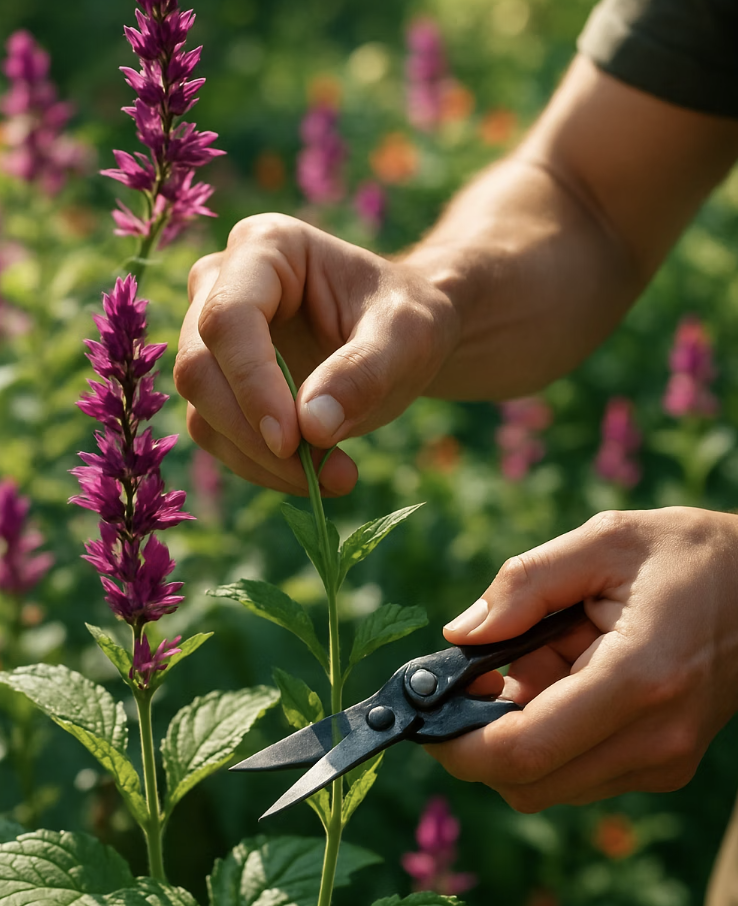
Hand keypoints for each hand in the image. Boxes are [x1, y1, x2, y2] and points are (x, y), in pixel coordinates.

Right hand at [174, 213, 457, 494]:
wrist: (402, 337)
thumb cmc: (406, 319)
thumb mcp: (408, 337)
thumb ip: (365, 372)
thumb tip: (310, 427)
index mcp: (266, 247)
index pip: (229, 317)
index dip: (252, 383)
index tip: (290, 441)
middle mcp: (221, 284)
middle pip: (201, 367)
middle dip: (256, 434)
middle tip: (327, 474)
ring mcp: (211, 337)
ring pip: (203, 410)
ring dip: (261, 461)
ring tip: (336, 476)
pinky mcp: (219, 384)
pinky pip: (218, 436)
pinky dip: (262, 468)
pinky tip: (316, 475)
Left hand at [429, 506, 737, 810]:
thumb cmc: (689, 555)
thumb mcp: (603, 541)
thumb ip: (524, 584)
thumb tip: (461, 634)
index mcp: (638, 678)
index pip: (523, 750)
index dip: (458, 741)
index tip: (426, 706)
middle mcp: (654, 738)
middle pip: (526, 782)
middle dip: (478, 737)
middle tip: (475, 672)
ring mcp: (662, 760)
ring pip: (548, 783)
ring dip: (514, 733)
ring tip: (536, 656)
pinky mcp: (662, 764)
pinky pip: (577, 770)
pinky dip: (547, 734)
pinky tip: (563, 673)